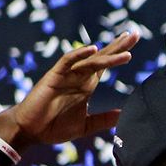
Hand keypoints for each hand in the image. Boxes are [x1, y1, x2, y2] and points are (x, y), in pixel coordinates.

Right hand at [0, 31, 136, 152]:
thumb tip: (124, 115)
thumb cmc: (54, 126)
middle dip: (118, 46)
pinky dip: (78, 55)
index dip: (119, 53)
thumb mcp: (86, 124)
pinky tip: (92, 49)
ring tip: (126, 52)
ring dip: (108, 56)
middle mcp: (79, 77)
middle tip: (135, 34)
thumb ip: (104, 119)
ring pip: (90, 61)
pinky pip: (67, 62)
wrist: (30, 131)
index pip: (106, 65)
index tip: (134, 41)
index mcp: (87, 86)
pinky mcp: (53, 77)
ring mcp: (67, 76)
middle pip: (101, 57)